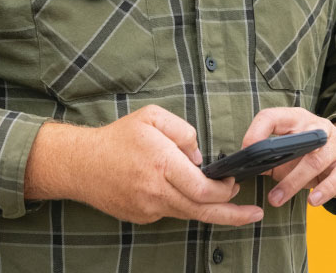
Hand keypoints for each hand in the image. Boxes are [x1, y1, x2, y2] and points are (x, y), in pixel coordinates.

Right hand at [25, 105, 263, 225]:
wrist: (81, 164)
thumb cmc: (118, 138)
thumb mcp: (153, 117)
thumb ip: (184, 132)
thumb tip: (200, 157)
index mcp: (162, 164)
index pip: (204, 189)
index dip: (225, 191)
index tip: (235, 182)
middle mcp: (156, 191)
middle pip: (202, 210)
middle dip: (232, 213)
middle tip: (254, 213)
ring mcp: (148, 208)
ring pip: (188, 214)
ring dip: (211, 211)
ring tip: (235, 210)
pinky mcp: (142, 216)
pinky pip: (170, 212)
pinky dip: (183, 205)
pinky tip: (189, 196)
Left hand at [240, 108, 335, 207]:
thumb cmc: (313, 159)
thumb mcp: (290, 155)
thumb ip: (269, 159)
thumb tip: (243, 168)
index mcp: (296, 120)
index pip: (272, 116)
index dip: (256, 131)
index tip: (246, 151)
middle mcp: (317, 128)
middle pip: (295, 140)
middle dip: (276, 162)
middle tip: (258, 180)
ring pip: (314, 161)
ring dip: (293, 182)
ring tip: (276, 199)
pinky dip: (325, 190)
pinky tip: (313, 201)